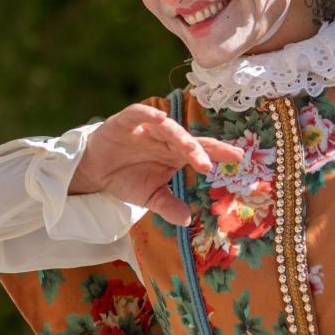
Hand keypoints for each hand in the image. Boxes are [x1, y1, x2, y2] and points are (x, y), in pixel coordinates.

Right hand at [69, 103, 244, 225]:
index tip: (239, 157)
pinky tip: (159, 118)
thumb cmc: (127, 179)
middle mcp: (164, 138)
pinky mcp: (124, 122)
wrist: (95, 172)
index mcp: (174, 154)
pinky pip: (138, 114)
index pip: (201, 150)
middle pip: (186, 140)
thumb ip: (168, 205)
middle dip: (199, 150)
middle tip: (207, 164)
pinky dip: (148, 114)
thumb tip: (187, 220)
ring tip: (189, 148)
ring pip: (167, 128)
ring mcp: (145, 128)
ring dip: (178, 136)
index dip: (219, 151)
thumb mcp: (149, 197)